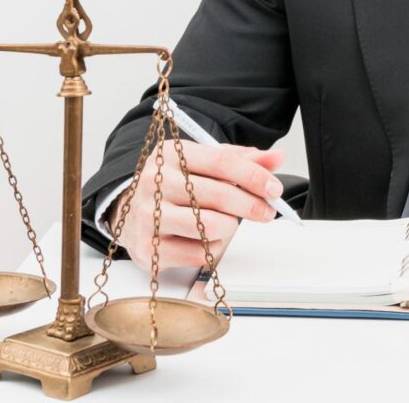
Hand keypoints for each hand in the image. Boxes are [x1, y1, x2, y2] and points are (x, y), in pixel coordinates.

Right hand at [106, 142, 285, 270]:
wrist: (132, 211)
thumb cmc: (176, 185)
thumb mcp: (204, 163)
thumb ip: (241, 160)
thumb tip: (275, 158)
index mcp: (173, 154)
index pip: (222, 162)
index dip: (254, 176)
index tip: (274, 188)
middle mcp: (156, 182)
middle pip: (220, 195)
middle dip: (252, 205)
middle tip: (267, 211)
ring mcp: (150, 215)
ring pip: (211, 225)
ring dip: (230, 227)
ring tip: (229, 223)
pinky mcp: (148, 248)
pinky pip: (198, 254)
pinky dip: (213, 248)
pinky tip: (207, 238)